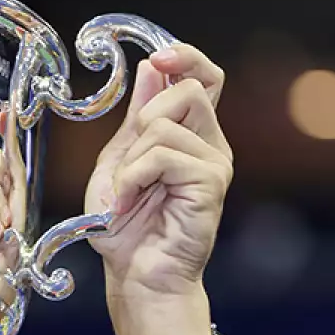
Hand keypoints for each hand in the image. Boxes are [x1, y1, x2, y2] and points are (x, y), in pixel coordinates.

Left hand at [84, 43, 231, 313]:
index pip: (205, 77)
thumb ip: (137, 116)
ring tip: (126, 194)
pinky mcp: (212, 182)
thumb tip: (153, 66)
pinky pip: (164, 154)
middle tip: (128, 166)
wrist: (136, 277)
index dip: (186, 57)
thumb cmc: (126, 229)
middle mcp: (210, 144)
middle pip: (189, 88)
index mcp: (191, 135)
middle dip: (145, 119)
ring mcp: (215, 162)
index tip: (158, 58)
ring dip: (132, 159)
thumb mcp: (119, 161)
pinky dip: (134, 176)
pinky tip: (130, 202)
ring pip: (167, 123)